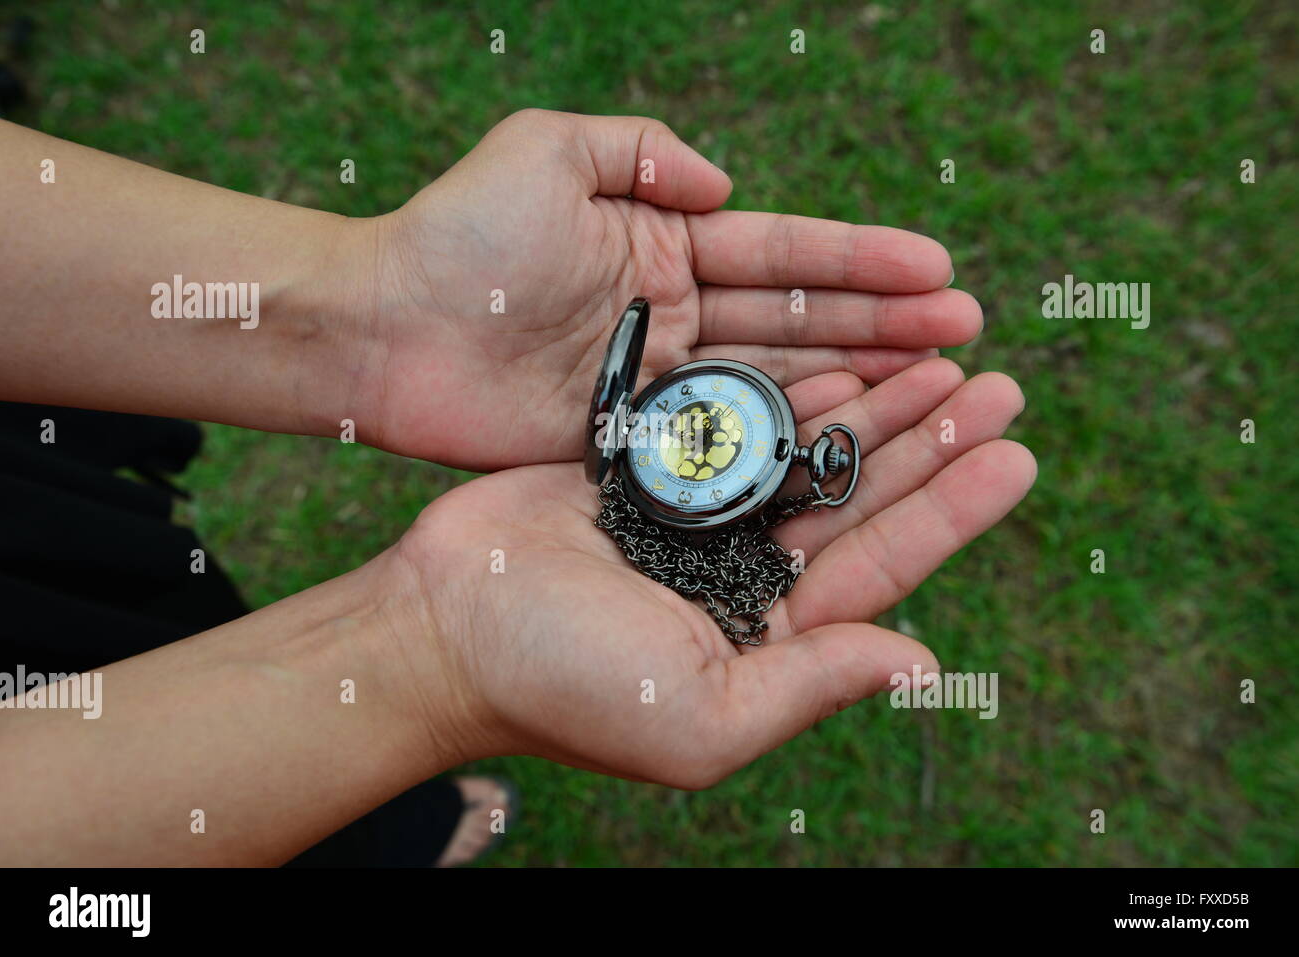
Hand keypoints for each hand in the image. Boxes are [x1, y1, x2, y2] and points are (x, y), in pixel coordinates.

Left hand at [348, 110, 981, 469]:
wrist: (385, 330)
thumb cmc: (460, 234)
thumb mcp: (548, 150)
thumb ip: (640, 152)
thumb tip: (724, 186)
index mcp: (662, 245)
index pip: (783, 252)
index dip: (862, 262)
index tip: (939, 269)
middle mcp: (673, 316)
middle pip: (797, 322)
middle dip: (884, 326)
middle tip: (968, 334)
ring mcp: (656, 385)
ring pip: (774, 384)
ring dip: (857, 385)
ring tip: (939, 386)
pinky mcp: (629, 445)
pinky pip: (721, 444)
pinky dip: (783, 444)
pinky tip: (850, 445)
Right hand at [389, 358, 1033, 784]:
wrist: (443, 624)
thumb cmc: (562, 685)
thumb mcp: (701, 716)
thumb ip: (810, 687)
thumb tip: (920, 661)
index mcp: (767, 635)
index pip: (883, 565)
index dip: (954, 510)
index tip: (1019, 455)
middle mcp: (744, 574)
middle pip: (859, 497)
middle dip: (932, 442)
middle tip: (999, 384)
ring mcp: (701, 517)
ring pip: (807, 451)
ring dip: (873, 403)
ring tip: (941, 356)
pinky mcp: (652, 468)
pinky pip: (736, 419)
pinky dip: (788, 388)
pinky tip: (842, 355)